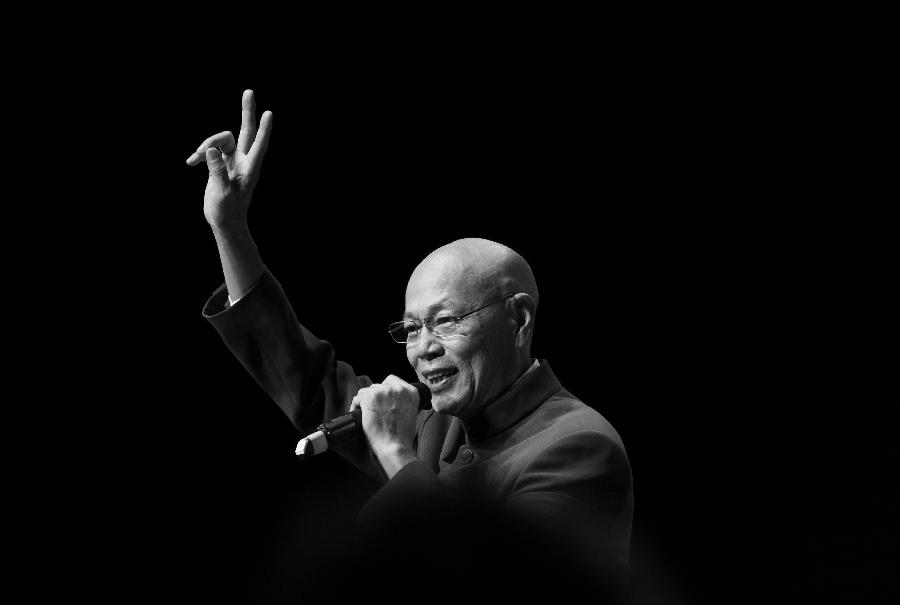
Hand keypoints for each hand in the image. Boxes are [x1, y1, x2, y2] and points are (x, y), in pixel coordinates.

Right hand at [186, 89, 272, 231]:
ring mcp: (232, 161)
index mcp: (249, 169)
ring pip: (220, 140)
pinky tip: (190, 163)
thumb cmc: (228, 211)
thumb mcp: (222, 193)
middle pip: (246, 131)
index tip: (269, 113)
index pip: (259, 145)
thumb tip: (210, 150)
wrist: (224, 222)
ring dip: (205, 145)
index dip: (264, 129)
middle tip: (249, 91)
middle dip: (246, 112)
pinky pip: (210, 150)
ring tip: (193, 159)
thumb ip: (217, 171)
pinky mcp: (221, 164)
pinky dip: (200, 154)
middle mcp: (243, 161)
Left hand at [350, 375, 420, 475]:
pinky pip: (358, 397)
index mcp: (411, 391)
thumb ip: (405, 402)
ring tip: (367, 414)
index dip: (385, 390)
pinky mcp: (370, 397)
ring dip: (365, 402)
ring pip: (367, 390)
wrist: (395, 445)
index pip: (392, 380)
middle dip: (375, 397)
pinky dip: (356, 406)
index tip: (382, 400)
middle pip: (378, 385)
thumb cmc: (402, 436)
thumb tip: (394, 400)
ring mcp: (383, 391)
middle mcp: (398, 388)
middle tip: (375, 411)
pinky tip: (360, 416)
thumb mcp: (412, 414)